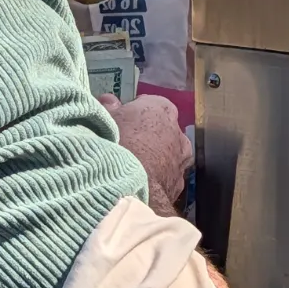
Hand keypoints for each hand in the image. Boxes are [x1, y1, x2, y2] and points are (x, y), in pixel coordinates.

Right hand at [100, 93, 191, 215]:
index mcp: (161, 108)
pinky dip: (156, 180)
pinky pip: (166, 177)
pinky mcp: (178, 184)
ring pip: (167, 155)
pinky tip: (141, 186)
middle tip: (127, 147)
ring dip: (156, 159)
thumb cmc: (118, 145)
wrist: (131, 187)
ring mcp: (181, 159)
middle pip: (161, 130)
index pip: (150, 105)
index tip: (121, 123)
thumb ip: (109, 108)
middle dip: (147, 137)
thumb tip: (108, 100)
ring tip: (134, 169)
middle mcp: (177, 130)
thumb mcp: (107, 120)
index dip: (134, 114)